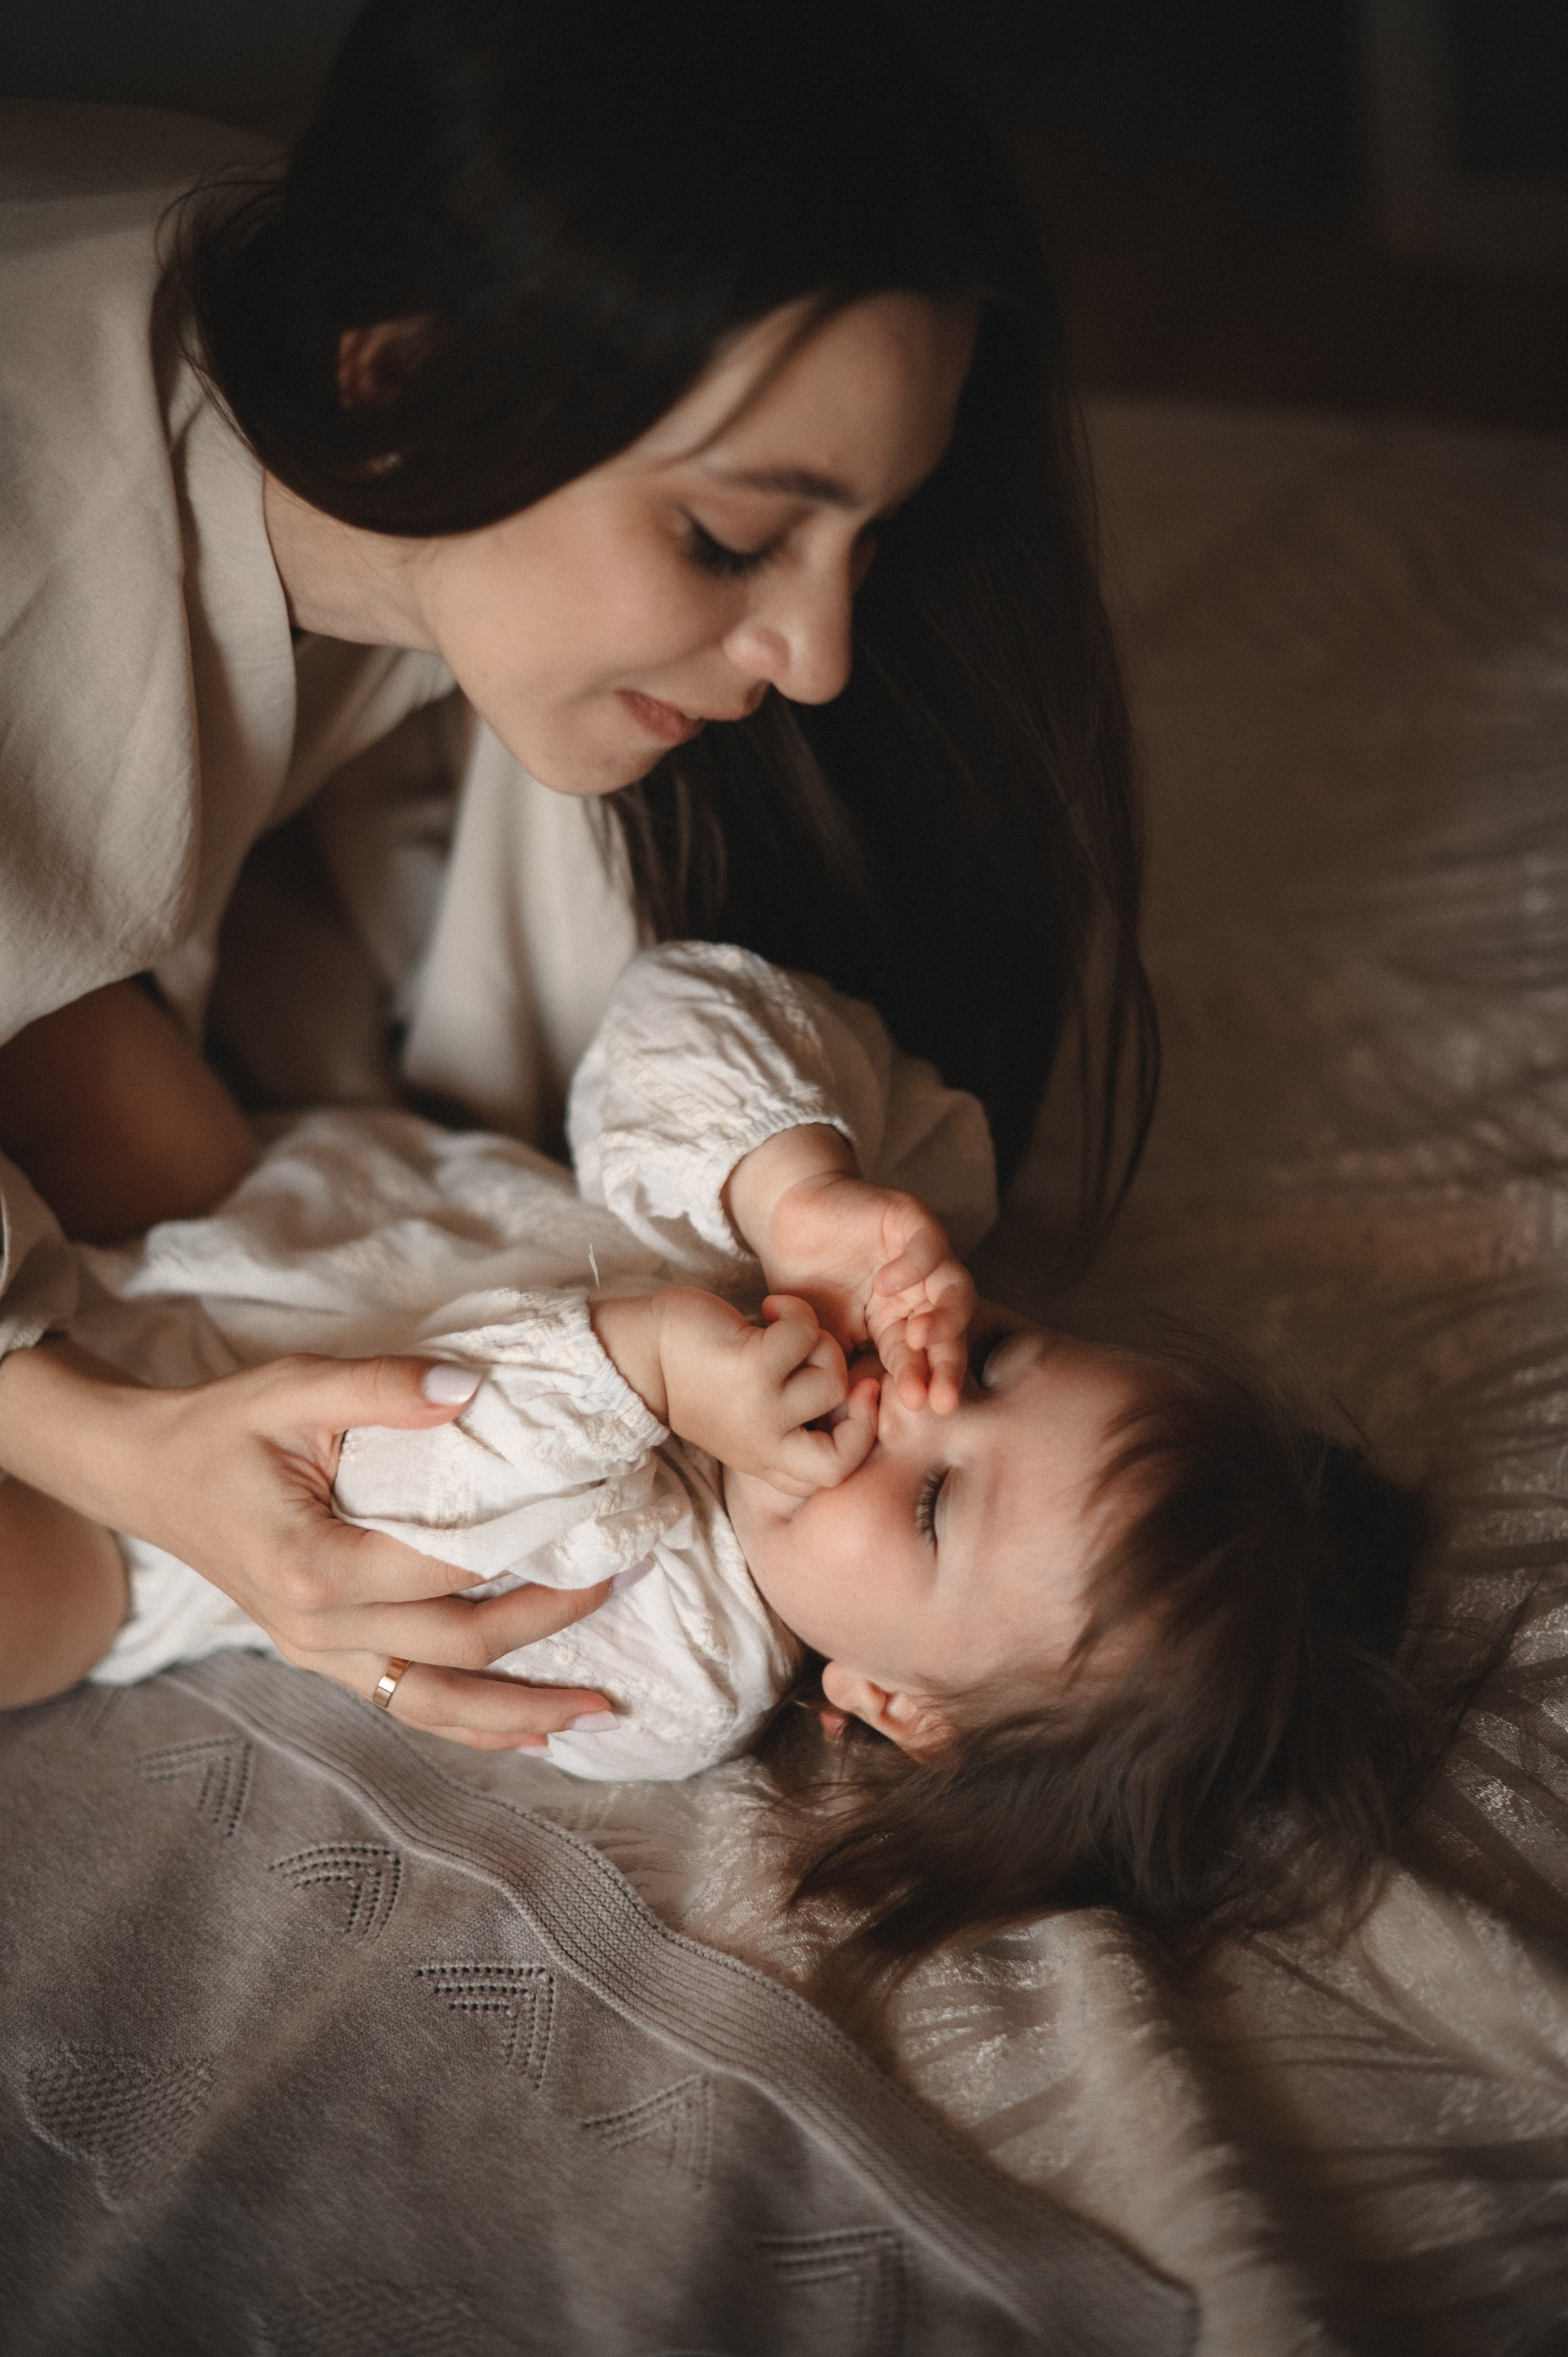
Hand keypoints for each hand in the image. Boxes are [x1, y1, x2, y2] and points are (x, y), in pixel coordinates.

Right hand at [0, 1341, 617, 1751]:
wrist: (144, 1472)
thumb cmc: (221, 1426)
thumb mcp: (294, 1387)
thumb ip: (383, 1387)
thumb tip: (471, 1390)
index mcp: (313, 1564)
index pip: (444, 1567)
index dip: (526, 1546)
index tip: (593, 1518)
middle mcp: (314, 1626)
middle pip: (455, 1644)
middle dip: (546, 1625)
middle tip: (619, 1586)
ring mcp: (315, 1651)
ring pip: (432, 1702)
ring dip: (516, 1713)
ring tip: (594, 1715)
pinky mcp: (319, 1656)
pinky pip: (403, 1701)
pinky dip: (467, 1722)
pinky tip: (523, 1732)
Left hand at [653, 1289, 878, 1496]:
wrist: (641, 1353)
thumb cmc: (701, 1374)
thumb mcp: (748, 1415)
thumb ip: (795, 1416)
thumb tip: (864, 1387)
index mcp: (765, 1457)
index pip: (833, 1471)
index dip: (860, 1433)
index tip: (857, 1393)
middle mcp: (764, 1443)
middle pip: (846, 1428)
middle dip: (841, 1376)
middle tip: (808, 1349)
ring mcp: (759, 1410)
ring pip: (831, 1376)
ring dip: (816, 1339)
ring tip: (783, 1328)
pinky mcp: (750, 1368)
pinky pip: (805, 1334)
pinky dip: (794, 1311)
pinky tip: (770, 1309)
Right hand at [725, 1129, 973, 1411]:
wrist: (787, 1220)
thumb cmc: (803, 1282)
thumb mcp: (821, 1337)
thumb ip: (842, 1372)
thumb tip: (852, 1424)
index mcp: (903, 1327)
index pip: (922, 1362)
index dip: (920, 1386)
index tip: (912, 1414)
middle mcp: (922, 1295)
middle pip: (949, 1333)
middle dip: (945, 1365)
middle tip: (940, 1398)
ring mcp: (922, 1257)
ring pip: (954, 1290)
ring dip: (944, 1319)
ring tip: (922, 1339)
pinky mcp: (911, 1221)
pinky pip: (927, 1244)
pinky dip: (913, 1265)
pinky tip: (887, 1283)